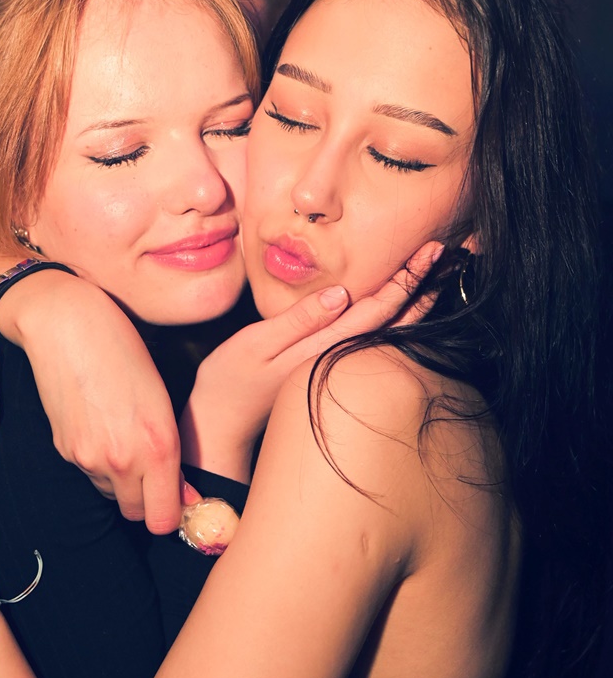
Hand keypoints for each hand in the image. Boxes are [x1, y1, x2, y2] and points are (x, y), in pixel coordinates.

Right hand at [0, 271, 181, 534]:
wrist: (66, 323)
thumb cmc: (123, 348)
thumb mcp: (161, 397)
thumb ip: (171, 454)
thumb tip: (186, 499)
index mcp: (157, 447)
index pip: (163, 521)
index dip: (171, 513)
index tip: (176, 498)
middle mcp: (122, 460)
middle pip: (136, 514)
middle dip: (147, 500)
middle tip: (153, 471)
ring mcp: (88, 458)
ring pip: (112, 494)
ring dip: (121, 481)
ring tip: (125, 438)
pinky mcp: (64, 449)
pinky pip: (89, 474)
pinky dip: (98, 463)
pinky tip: (102, 427)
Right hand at [180, 242, 442, 480]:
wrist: (220, 426)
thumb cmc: (230, 382)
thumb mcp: (254, 346)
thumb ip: (297, 321)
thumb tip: (342, 295)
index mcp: (324, 350)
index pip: (377, 311)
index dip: (407, 280)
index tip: (432, 252)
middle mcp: (339, 360)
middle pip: (395, 322)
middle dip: (426, 287)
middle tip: (457, 251)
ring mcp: (336, 367)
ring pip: (389, 333)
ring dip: (418, 302)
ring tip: (443, 273)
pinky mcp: (329, 368)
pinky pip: (373, 341)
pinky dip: (396, 319)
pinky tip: (408, 304)